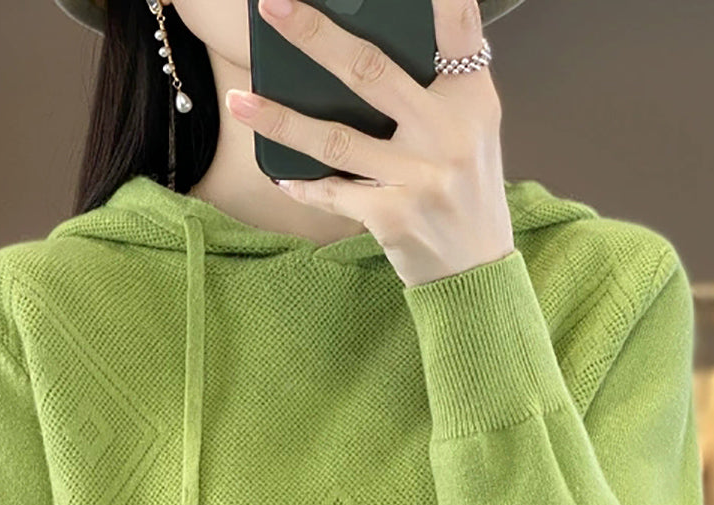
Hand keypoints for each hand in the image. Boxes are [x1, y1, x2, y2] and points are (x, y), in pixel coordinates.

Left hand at [226, 0, 515, 287]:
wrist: (475, 269)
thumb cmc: (464, 191)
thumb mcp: (470, 131)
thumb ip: (437, 88)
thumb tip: (361, 51)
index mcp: (471, 99)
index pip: (457, 26)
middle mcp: (447, 133)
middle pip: (371, 71)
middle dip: (315, 35)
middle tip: (272, 5)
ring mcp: (419, 177)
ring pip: (336, 139)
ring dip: (280, 119)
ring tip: (238, 101)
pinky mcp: (394, 216)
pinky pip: (333, 193)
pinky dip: (304, 185)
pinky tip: (280, 177)